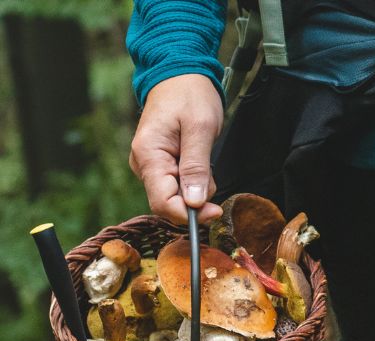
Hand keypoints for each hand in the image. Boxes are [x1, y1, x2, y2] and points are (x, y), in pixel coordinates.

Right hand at [129, 74, 223, 223]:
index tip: (215, 211)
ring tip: (204, 158)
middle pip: (169, 203)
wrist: (179, 75)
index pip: (163, 202)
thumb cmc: (190, 95)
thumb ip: (196, 167)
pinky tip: (199, 160)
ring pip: (177, 195)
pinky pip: (179, 184)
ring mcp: (150, 165)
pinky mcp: (160, 164)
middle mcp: (143, 164)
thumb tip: (194, 203)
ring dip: (197, 187)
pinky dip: (195, 179)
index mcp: (149, 155)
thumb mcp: (200, 129)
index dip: (189, 214)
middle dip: (196, 200)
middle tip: (212, 175)